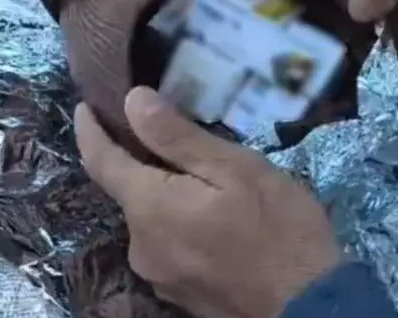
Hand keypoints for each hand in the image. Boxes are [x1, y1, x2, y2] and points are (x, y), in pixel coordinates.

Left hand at [75, 86, 341, 317]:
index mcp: (149, 208)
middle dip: (145, 164)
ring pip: (151, 220)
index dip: (90, 130)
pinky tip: (214, 221)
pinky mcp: (179, 295)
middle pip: (130, 192)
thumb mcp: (235, 169)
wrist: (311, 306)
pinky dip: (180, 225)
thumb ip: (177, 136)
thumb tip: (131, 100)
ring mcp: (158, 276)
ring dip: (167, 197)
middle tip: (182, 141)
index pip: (100, 161)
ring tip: (207, 182)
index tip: (86, 106)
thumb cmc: (279, 229)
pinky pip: (168, 246)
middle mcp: (140, 246)